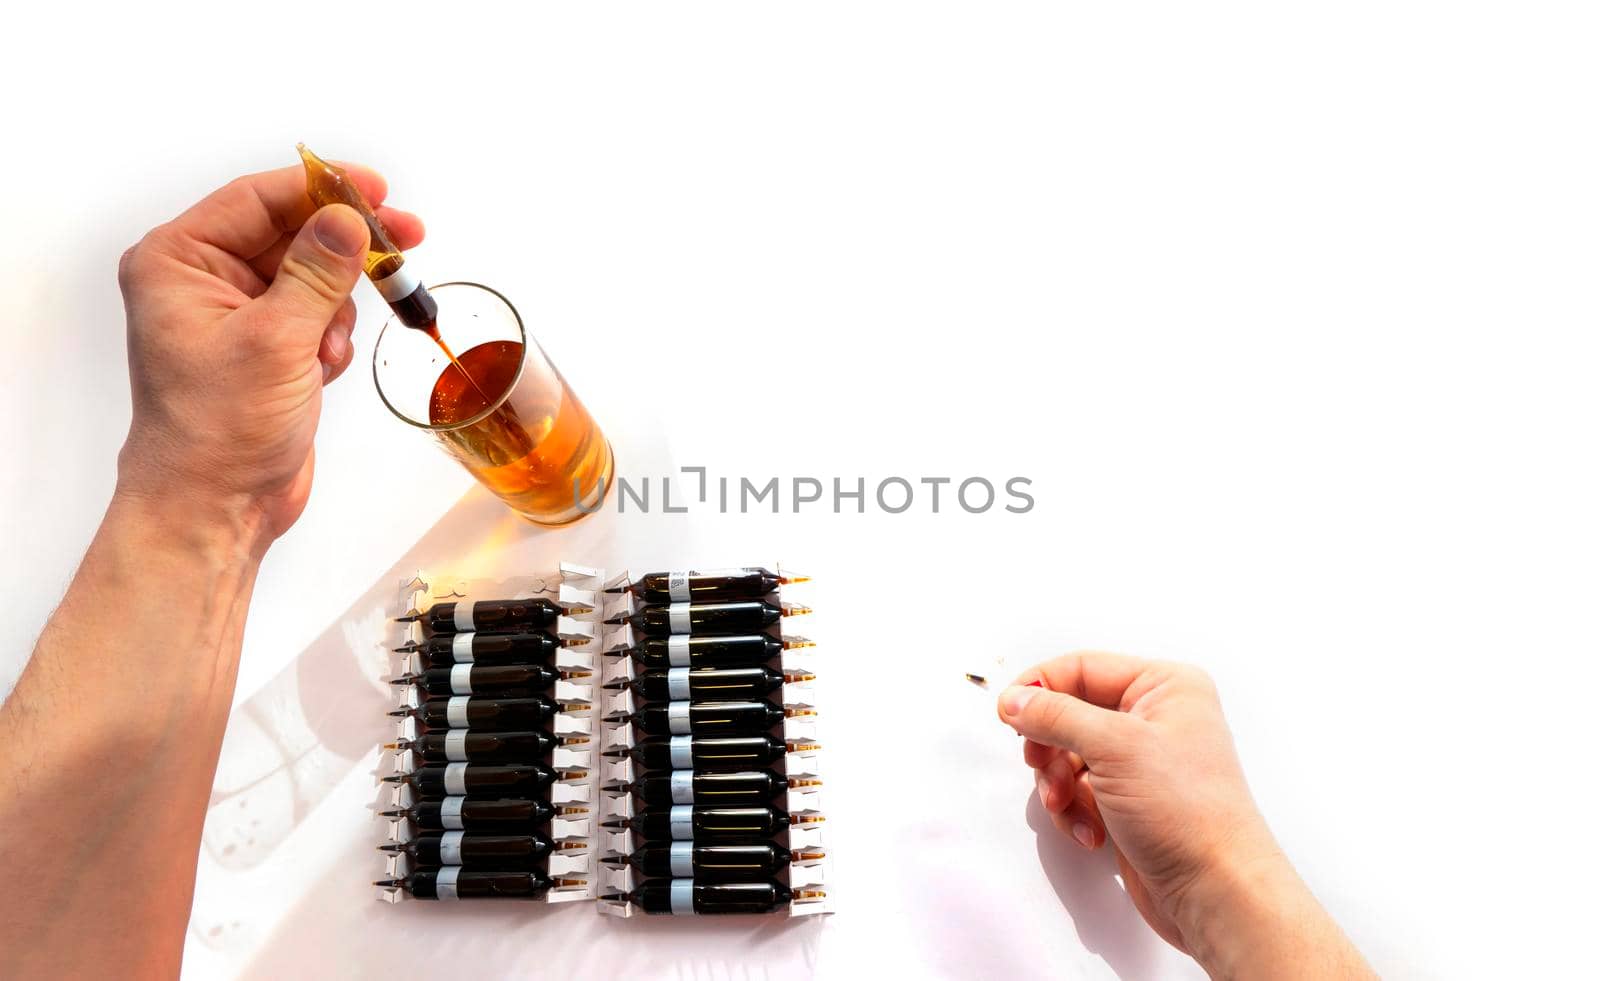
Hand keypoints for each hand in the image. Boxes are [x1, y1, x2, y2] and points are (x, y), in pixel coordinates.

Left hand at [114, 164, 423, 548]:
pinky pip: (317, 312)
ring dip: (336, 306)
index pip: (258, 200)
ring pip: (312, 273)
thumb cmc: (216, 432)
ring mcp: (237, 314)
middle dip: (344, 248)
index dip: (321, 189)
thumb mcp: (275, 340)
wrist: (216, 507)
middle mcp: (202, 280)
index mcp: (178, 262)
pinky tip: (322, 369)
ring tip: (327, 350)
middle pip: (291, 231)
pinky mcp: (268, 346)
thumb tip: (349, 218)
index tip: (376, 189)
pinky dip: (331, 336)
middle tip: (405, 240)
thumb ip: (317, 271)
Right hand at [997, 654, 1371, 977]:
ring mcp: (1141, 763)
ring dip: (1057, 785)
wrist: (1216, 891)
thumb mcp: (1115, 747)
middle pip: (1069, 714)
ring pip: (1068, 756)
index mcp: (1165, 687)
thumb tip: (1015, 700)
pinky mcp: (1130, 802)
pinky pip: (1079, 793)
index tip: (1008, 713)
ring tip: (1067, 807)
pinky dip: (1074, 812)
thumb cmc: (1189, 814)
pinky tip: (1090, 833)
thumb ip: (1056, 715)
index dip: (1041, 688)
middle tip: (1041, 765)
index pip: (1082, 668)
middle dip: (1049, 747)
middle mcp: (1154, 719)